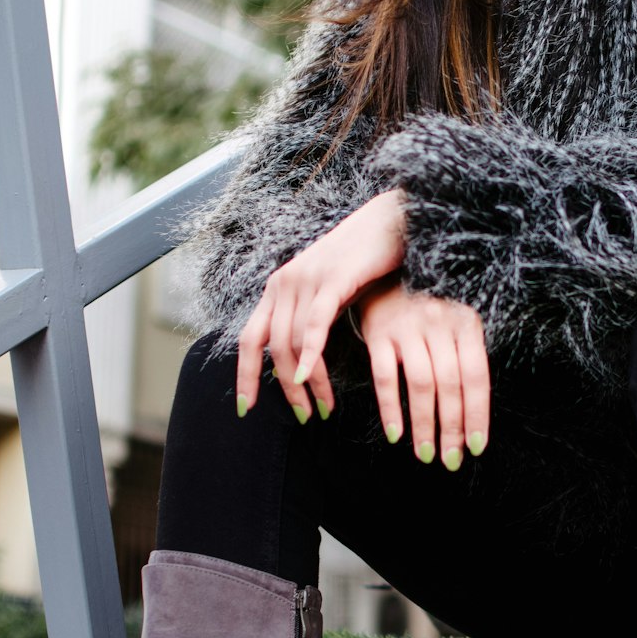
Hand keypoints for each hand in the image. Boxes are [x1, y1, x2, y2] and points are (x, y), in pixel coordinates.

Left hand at [236, 190, 405, 418]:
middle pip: (272, 348)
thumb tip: (303, 357)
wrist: (391, 220)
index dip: (245, 376)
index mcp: (279, 287)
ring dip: (308, 381)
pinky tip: (312, 377)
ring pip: (294, 342)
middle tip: (305, 416)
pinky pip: (315, 323)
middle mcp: (284, 283)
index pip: (250, 339)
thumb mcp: (329, 291)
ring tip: (323, 407)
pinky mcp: (332, 279)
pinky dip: (311, 353)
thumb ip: (312, 318)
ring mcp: (306, 279)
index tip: (245, 408)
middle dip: (284, 389)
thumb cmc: (364, 260)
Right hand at [355, 277, 490, 468]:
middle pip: (450, 385)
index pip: (476, 377)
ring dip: (424, 425)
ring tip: (425, 454)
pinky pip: (385, 377)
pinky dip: (390, 409)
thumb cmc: (427, 307)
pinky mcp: (379, 332)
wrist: (384, 273)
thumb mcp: (454, 322)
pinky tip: (395, 434)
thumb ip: (464, 357)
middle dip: (452, 428)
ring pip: (421, 385)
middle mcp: (440, 323)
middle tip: (450, 461)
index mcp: (466, 323)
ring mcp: (408, 326)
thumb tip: (471, 413)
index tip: (476, 447)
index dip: (477, 415)